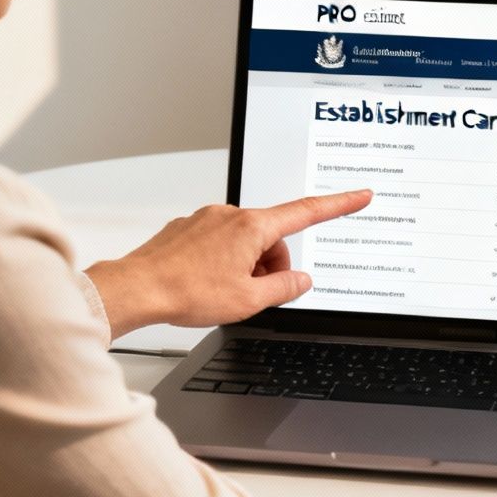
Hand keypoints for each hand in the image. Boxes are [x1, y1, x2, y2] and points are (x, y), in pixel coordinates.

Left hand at [86, 190, 371, 334]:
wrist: (138, 289)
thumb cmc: (186, 291)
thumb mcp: (248, 301)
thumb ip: (283, 288)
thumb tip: (300, 280)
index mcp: (252, 227)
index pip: (307, 212)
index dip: (338, 205)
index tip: (358, 195)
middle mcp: (231, 214)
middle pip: (272, 239)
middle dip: (270, 266)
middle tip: (252, 294)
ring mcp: (207, 219)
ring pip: (245, 243)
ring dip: (245, 266)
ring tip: (222, 292)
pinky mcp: (188, 228)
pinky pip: (219, 243)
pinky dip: (222, 262)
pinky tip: (204, 283)